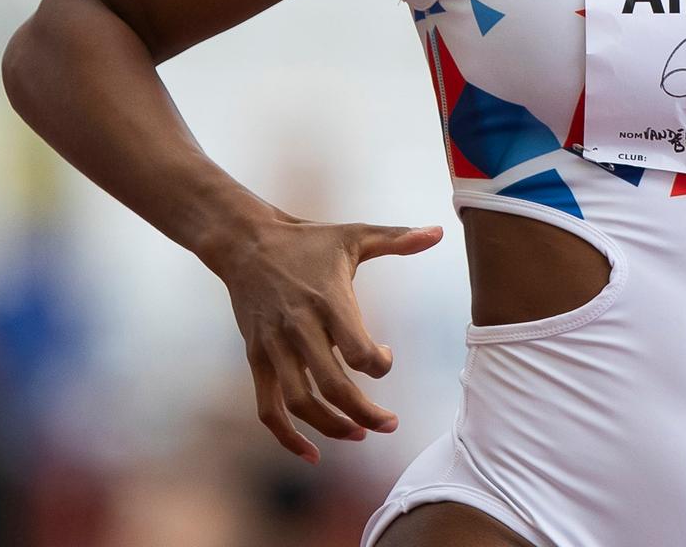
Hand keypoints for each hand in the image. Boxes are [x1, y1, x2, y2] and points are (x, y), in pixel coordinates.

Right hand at [211, 216, 442, 462]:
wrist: (246, 243)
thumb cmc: (308, 241)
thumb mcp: (355, 235)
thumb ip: (398, 238)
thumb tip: (439, 231)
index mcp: (328, 301)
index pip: (357, 350)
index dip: (379, 364)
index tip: (386, 356)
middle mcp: (300, 328)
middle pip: (333, 386)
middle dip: (365, 412)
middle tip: (389, 425)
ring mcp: (274, 347)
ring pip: (301, 403)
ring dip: (331, 427)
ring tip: (358, 435)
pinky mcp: (256, 358)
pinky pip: (267, 408)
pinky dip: (286, 436)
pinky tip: (310, 453)